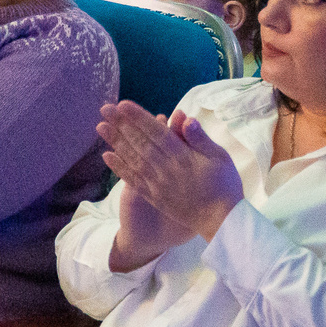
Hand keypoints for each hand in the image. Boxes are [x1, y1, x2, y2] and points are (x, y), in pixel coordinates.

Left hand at [98, 101, 243, 245]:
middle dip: (121, 124)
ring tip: (100, 127)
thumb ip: (200, 138)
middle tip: (104, 109)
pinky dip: (119, 168)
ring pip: (133, 158)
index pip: (157, 132)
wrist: (221, 221)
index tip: (123, 105)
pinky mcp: (154, 197)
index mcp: (183, 156)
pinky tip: (107, 156)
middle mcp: (166, 168)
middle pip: (140, 142)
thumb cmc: (225, 186)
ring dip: (116, 142)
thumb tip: (184, 117)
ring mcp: (158, 184)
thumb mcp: (220, 157)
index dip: (139, 118)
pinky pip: (133, 180)